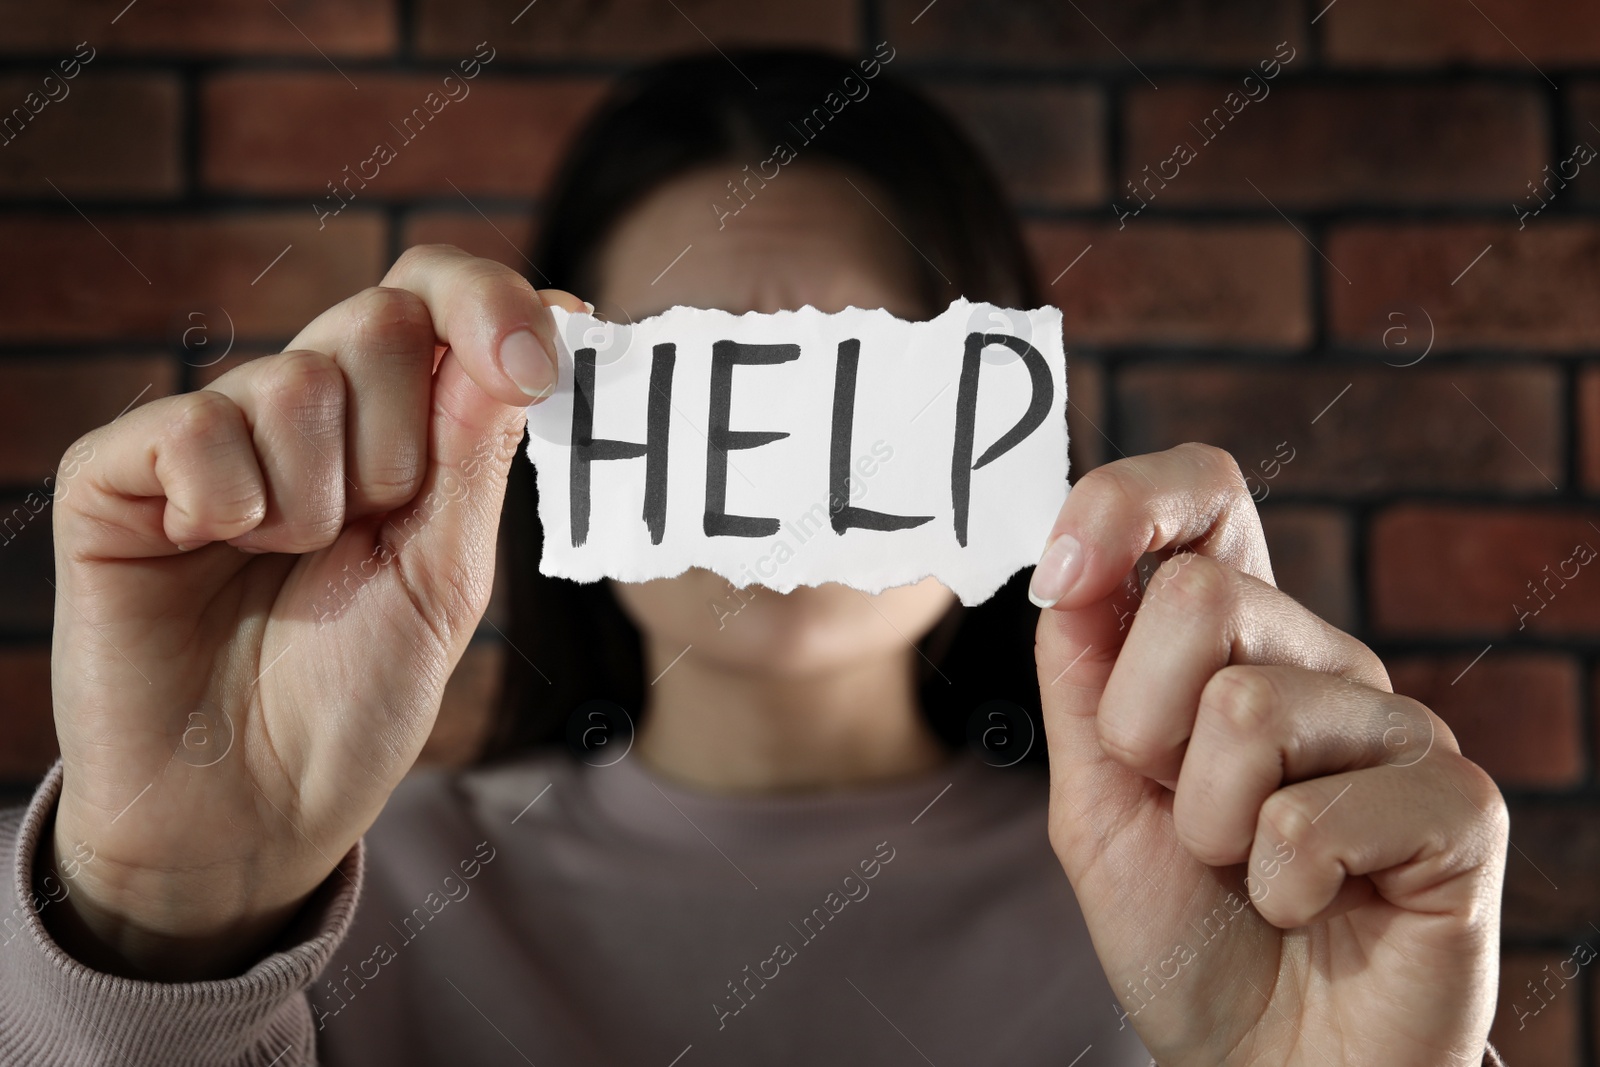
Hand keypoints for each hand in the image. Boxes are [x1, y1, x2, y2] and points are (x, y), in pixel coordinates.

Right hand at [47, 246, 582, 979]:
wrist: (251, 809)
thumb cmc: (354, 697)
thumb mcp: (445, 573)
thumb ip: (477, 446)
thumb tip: (549, 311)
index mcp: (392, 427)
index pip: (436, 298)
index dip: (490, 303)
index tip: (532, 366)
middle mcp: (302, 415)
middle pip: (377, 320)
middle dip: (400, 446)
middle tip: (367, 532)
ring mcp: (209, 438)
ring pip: (294, 383)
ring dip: (314, 503)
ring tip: (283, 567)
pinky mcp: (115, 477)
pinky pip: (190, 427)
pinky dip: (224, 503)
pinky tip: (205, 553)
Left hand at [1031, 444, 1506, 1065]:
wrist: (1265, 1059)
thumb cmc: (1186, 928)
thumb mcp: (1093, 800)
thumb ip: (1081, 683)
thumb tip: (1071, 570)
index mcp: (1232, 642)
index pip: (1205, 496)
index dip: (1127, 500)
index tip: (1062, 571)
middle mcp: (1318, 661)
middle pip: (1198, 595)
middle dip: (1141, 729)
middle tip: (1181, 815)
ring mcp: (1393, 728)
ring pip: (1246, 708)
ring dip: (1207, 824)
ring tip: (1244, 869)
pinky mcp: (1456, 808)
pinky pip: (1316, 814)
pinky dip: (1281, 885)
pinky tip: (1312, 906)